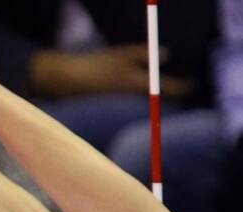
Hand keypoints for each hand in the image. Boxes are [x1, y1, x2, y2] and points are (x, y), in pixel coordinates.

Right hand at [30, 46, 194, 98]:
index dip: (184, 87)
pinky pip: (135, 107)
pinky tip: (136, 95)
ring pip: (148, 105)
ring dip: (155, 99)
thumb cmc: (95, 65)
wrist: (66, 81)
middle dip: (171, 94)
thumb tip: (167, 55)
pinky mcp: (114, 111)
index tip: (192, 85)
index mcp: (138, 84)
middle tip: (181, 88)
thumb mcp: (123, 53)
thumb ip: (146, 54)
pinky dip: (140, 101)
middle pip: (161, 100)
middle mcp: (133, 100)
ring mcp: (124, 108)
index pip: (170, 89)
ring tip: (160, 91)